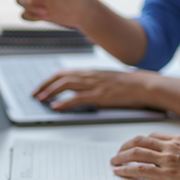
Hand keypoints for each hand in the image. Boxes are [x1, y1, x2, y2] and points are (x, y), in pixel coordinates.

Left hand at [33, 69, 158, 111]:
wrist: (145, 85)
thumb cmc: (128, 85)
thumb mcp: (106, 80)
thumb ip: (92, 82)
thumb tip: (79, 89)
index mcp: (91, 72)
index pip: (64, 72)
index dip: (49, 80)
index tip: (40, 87)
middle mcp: (90, 76)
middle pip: (61, 77)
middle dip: (45, 85)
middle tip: (34, 94)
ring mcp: (94, 85)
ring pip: (66, 85)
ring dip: (50, 92)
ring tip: (41, 99)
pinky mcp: (100, 96)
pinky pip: (78, 98)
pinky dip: (64, 103)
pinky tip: (56, 107)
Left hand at [110, 133, 179, 179]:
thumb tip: (179, 155)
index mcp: (179, 139)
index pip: (153, 136)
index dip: (139, 141)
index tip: (133, 146)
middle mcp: (170, 146)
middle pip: (140, 141)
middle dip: (125, 146)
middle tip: (118, 153)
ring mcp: (167, 159)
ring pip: (136, 153)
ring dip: (121, 157)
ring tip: (114, 161)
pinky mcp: (166, 173)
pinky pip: (140, 169)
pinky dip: (126, 169)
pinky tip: (119, 171)